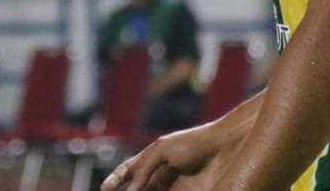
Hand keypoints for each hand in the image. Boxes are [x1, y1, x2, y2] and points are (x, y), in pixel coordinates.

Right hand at [103, 124, 225, 190]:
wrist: (225, 149)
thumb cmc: (194, 144)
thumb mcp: (162, 150)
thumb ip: (144, 168)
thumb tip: (131, 188)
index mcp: (153, 161)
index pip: (129, 173)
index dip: (116, 181)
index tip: (104, 189)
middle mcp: (162, 177)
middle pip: (138, 190)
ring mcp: (176, 190)